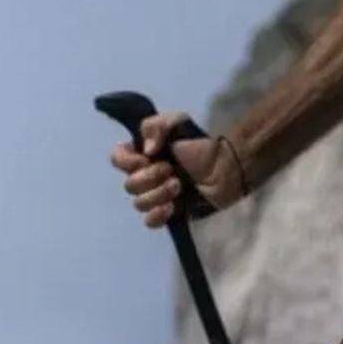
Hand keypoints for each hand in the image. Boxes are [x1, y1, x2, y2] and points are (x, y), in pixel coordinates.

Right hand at [109, 111, 249, 227]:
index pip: (116, 159)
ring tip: (179, 185)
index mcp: (142, 154)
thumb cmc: (201, 145)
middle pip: (129, 185)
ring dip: (158, 194)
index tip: (145, 158)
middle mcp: (145, 176)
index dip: (126, 162)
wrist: (226, 167)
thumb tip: (146, 150)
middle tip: (171, 169)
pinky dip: (157, 215)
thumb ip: (156, 126)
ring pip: (140, 204)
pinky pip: (150, 222)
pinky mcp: (169, 213)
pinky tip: (172, 206)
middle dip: (149, 178)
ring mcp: (156, 196)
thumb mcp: (178, 122)